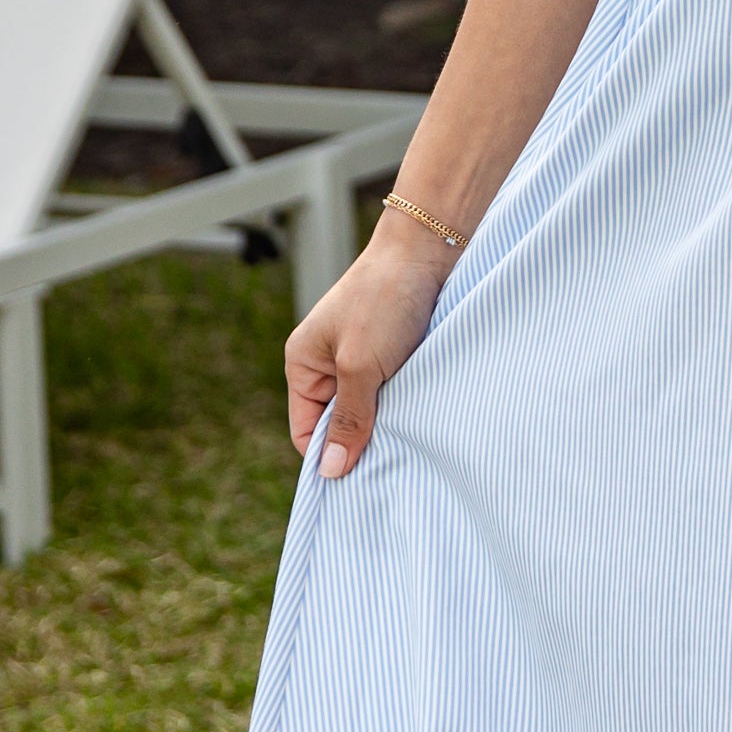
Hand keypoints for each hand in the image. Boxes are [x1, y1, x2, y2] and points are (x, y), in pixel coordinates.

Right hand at [286, 221, 454, 477]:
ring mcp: (361, 358)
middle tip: (391, 463)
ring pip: (369, 410)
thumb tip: (330, 471)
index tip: (358, 481)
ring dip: (388, 423)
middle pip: (338, 424)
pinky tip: (422, 415)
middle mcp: (328, 364)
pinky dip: (405, 405)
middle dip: (361, 441)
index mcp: (303, 363)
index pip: (306, 430)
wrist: (427, 250)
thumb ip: (349, 418)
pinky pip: (392, 394)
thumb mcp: (362, 365)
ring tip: (410, 436)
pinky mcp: (392, 354)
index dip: (328, 455)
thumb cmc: (385, 300)